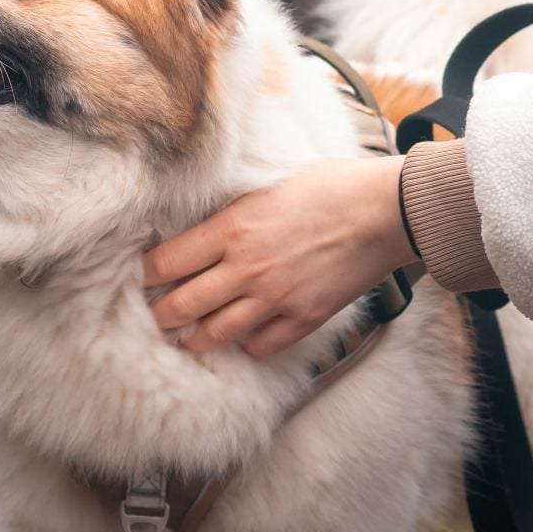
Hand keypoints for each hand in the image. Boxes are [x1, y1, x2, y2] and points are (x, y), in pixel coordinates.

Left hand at [143, 156, 418, 356]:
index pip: (165, 264)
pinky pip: (262, 346)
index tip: (146, 277)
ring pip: (215, 334)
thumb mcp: (269, 186)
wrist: (386, 210)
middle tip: (157, 315)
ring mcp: (275, 298)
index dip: (147, 275)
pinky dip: (249, 345)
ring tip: (191, 336)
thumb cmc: (332, 185)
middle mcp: (246, 268)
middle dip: (161, 314)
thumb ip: (233, 213)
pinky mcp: (304, 316)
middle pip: (180, 306)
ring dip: (196, 337)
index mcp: (232, 229)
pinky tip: (247, 336)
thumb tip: (204, 229)